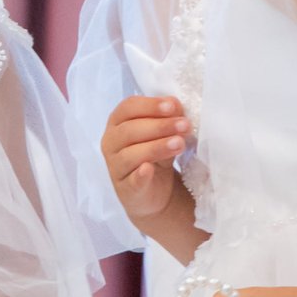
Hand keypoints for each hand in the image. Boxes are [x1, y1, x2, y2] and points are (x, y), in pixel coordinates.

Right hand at [101, 95, 189, 224]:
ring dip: (157, 147)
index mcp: (118, 122)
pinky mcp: (126, 188)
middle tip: (184, 125)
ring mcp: (116, 166)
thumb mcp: (163, 134)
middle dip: (160, 126)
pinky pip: (131, 180)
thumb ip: (167, 119)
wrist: (156, 191)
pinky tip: (149, 169)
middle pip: (130, 130)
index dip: (151, 105)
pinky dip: (140, 174)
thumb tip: (177, 105)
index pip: (129, 107)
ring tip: (180, 144)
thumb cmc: (157, 155)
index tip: (173, 106)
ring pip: (131, 154)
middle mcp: (111, 142)